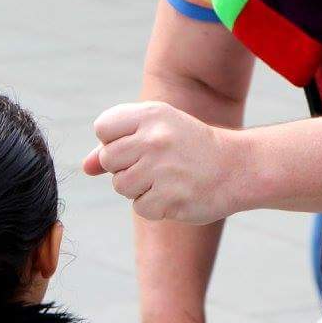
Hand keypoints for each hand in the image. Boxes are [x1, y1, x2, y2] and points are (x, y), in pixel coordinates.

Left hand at [83, 101, 246, 224]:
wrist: (236, 167)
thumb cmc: (190, 146)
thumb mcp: (157, 131)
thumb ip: (118, 144)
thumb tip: (85, 167)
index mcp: (151, 114)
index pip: (103, 128)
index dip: (114, 141)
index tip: (137, 144)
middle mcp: (155, 138)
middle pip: (109, 160)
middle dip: (125, 167)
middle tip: (154, 164)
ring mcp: (162, 169)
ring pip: (121, 186)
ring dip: (138, 188)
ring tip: (166, 178)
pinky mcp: (170, 198)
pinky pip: (140, 207)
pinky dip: (155, 206)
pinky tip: (176, 194)